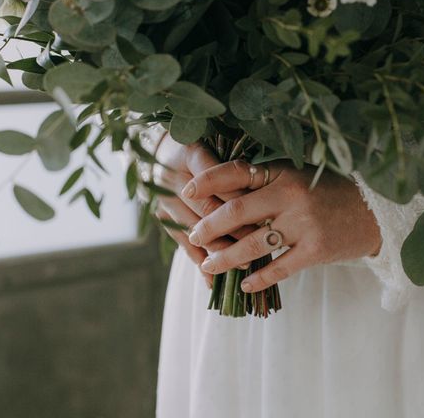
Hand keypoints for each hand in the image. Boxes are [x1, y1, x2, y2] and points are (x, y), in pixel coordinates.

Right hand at [153, 134, 256, 286]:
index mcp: (190, 154)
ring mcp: (165, 200)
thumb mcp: (216, 143)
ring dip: (218, 249)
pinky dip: (198, 262)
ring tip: (242, 265)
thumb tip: (261, 187)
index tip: (264, 212)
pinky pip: (182, 243)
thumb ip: (235, 164)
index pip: (219, 179)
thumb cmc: (199, 143)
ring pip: (195, 230)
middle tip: (260, 243)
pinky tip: (211, 280)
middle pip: (207, 208)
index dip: (240, 197)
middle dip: (234, 228)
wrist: (159, 150)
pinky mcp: (163, 218)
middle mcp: (174, 178)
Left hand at [181, 160, 381, 292]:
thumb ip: (267, 182)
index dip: (207, 181)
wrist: (375, 211)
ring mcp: (304, 224)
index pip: (236, 172)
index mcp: (284, 171)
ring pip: (253, 244)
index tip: (186, 191)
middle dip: (209, 225)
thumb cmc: (330, 191)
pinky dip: (258, 278)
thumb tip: (221, 194)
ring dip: (226, 257)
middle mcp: (291, 195)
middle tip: (194, 235)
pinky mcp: (316, 250)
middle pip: (237, 211)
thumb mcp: (300, 176)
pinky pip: (279, 268)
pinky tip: (244, 285)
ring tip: (209, 264)